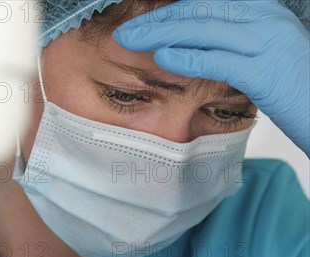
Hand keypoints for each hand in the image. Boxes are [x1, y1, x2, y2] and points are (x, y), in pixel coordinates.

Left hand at [113, 0, 309, 156]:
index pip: (208, 2)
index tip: (144, 20)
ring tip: (131, 41)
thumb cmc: (296, 85)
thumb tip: (189, 44)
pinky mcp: (268, 72)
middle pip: (201, 10)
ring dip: (161, 33)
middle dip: (159, 20)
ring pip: (205, 29)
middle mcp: (267, 20)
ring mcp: (269, 43)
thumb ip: (231, 43)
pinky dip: (188, 57)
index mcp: (264, 11)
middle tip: (127, 32)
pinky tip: (162, 57)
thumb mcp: (264, 54)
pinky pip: (219, 60)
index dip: (172, 10)